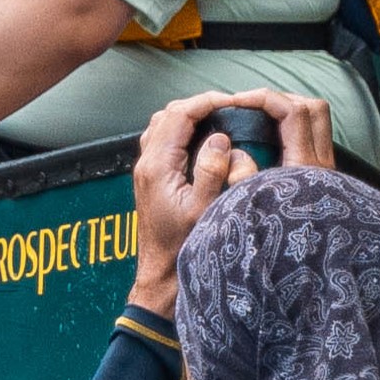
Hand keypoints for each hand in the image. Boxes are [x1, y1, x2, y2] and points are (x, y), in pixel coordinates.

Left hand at [128, 88, 336, 313]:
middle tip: (229, 107)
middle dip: (199, 105)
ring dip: (189, 117)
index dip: (207, 101)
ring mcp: (146, 172)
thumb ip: (212, 170)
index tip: (233, 101)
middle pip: (169, 114)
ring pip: (163, 126)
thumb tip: (220, 139)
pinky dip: (182, 131)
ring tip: (219, 118)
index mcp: (157, 166)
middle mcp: (146, 164)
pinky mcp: (151, 181)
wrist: (161, 278)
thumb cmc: (183, 248)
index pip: (179, 115)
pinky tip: (204, 141)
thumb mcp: (204, 209)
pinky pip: (163, 141)